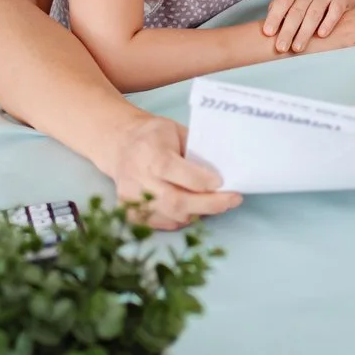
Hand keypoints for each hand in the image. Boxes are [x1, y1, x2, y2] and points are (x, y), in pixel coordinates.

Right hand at [97, 111, 240, 229]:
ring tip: (216, 203)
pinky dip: (183, 218)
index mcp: (149, 153)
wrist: (121, 145)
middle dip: (208, 204)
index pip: (173, 170)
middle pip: (175, 201)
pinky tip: (193, 208)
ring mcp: (131, 199)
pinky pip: (164, 223)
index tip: (222, 182)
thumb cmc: (155, 136)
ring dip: (199, 212)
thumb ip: (196, 150)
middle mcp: (138, 178)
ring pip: (172, 216)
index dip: (199, 180)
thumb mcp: (176, 131)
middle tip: (232, 200)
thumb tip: (223, 170)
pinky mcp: (130, 213)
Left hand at [262, 0, 354, 52]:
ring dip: (304, 32)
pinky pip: (334, 11)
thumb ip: (281, 15)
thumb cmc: (305, 5)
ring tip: (297, 48)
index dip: (274, 17)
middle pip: (296, 11)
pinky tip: (321, 35)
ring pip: (314, 13)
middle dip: (288, 31)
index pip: (282, 1)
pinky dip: (328, 23)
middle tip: (281, 48)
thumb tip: (269, 35)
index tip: (268, 33)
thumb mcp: (292, 4)